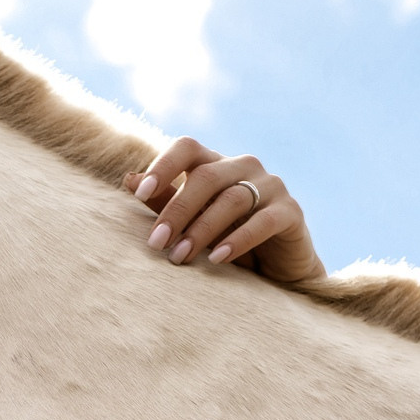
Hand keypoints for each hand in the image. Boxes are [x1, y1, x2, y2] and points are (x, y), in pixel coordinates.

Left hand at [124, 136, 325, 282]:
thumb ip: (165, 201)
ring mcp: (271, 186)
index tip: (139, 194)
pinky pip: (263, 221)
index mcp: (216, 164)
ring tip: (180, 257)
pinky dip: (238, 240)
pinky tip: (217, 259)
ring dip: (202, 230)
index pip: (187, 147)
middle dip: (177, 210)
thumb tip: (129, 180)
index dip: (163, 165)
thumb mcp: (192, 223)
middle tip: (157, 243)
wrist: (276, 272)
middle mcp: (244, 167)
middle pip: (206, 176)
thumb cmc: (226, 242)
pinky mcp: (290, 212)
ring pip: (232, 199)